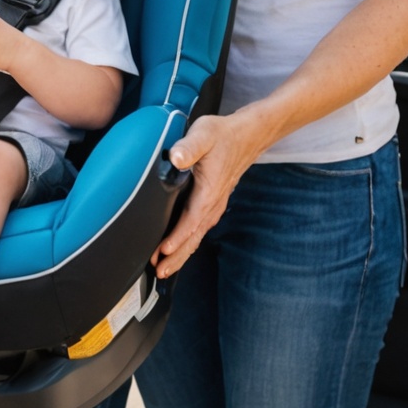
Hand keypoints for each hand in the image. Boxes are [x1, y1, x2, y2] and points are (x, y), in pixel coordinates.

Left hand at [153, 113, 265, 277]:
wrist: (248, 135)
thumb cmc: (224, 135)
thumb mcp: (203, 134)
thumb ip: (189, 147)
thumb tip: (177, 158)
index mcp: (209, 192)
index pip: (190, 222)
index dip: (176, 239)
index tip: (162, 252)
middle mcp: (212, 204)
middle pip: (193, 238)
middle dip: (176, 257)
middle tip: (159, 273)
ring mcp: (214, 206)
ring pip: (196, 236)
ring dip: (181, 254)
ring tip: (165, 269)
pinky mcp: (212, 203)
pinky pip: (199, 228)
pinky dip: (187, 242)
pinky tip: (178, 249)